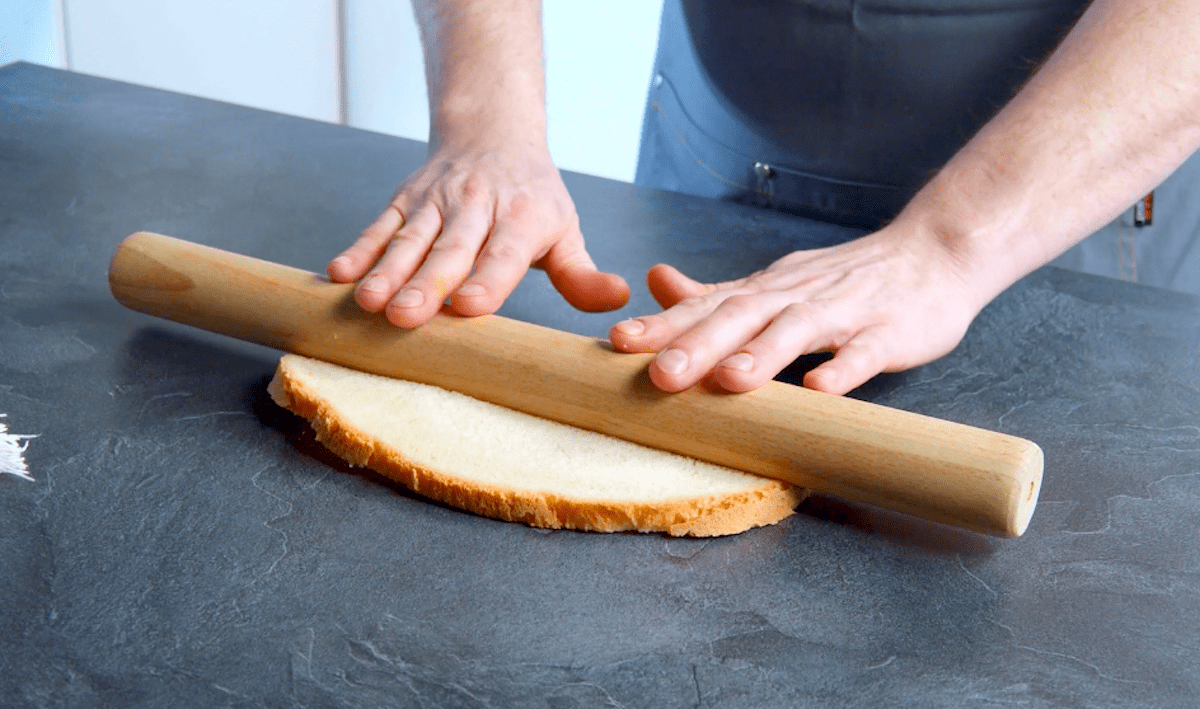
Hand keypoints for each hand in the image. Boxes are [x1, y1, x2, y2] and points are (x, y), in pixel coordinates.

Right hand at [328, 142, 628, 326]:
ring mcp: (435, 203)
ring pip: (409, 239)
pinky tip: (338, 276)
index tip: (467, 308)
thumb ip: (582, 274)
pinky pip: (379, 226)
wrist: (491, 133)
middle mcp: (476, 207)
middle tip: (406, 317)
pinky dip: (359, 249)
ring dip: (386, 271)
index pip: (504, 253)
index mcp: (522, 218)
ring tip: (368, 304)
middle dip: (426, 283)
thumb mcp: (564, 229)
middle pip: (450, 250)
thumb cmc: (532, 198)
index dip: (487, 279)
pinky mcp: (404, 201)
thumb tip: (619, 300)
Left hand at [608, 226, 981, 394]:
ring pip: (798, 330)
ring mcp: (845, 312)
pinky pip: (867, 351)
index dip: (663, 326)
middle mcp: (796, 297)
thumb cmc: (845, 280)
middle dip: (699, 346)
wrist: (933, 253)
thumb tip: (656, 281)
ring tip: (728, 381)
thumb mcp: (774, 283)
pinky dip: (845, 367)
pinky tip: (822, 389)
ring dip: (763, 355)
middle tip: (659, 376)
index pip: (706, 307)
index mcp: (765, 292)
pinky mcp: (890, 331)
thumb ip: (717, 293)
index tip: (617, 344)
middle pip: (741, 318)